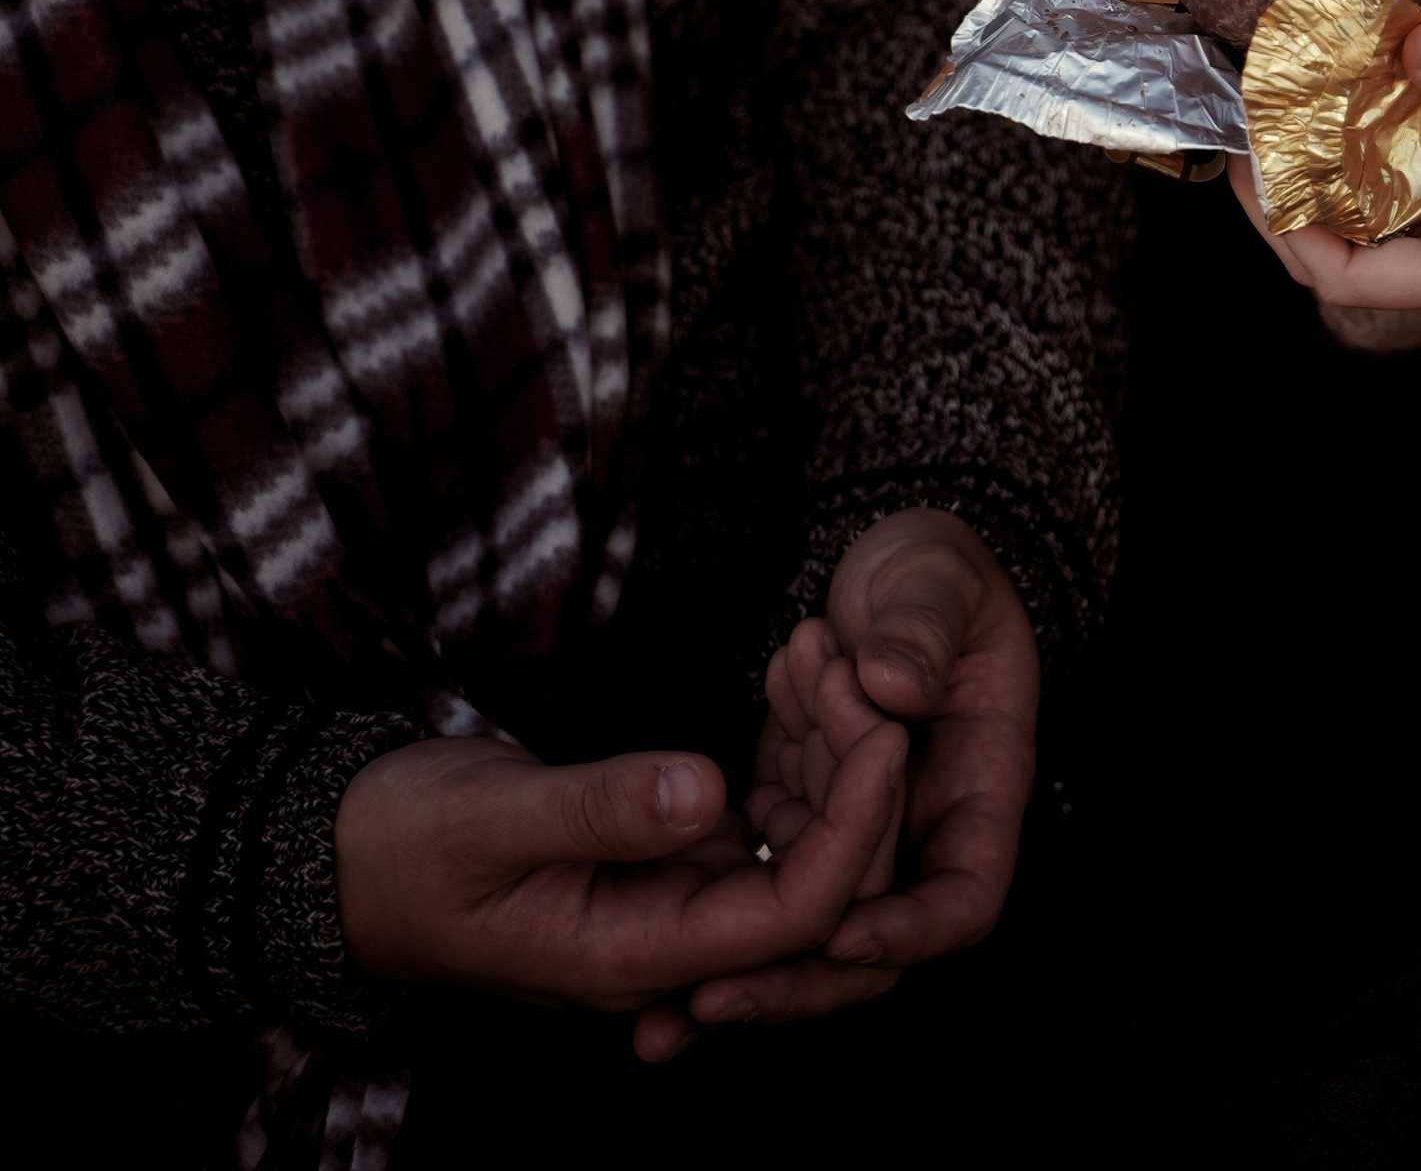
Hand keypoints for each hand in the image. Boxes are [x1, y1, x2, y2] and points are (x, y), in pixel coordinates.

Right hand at [336, 715, 906, 1062]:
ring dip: (826, 766)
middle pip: (811, 892)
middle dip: (857, 790)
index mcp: (630, 953)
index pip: (788, 914)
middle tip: (862, 672)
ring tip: (828, 657)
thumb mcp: (491, 815)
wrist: (344, 858)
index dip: (854, 831)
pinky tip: (794, 684)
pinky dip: (786, 760)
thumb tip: (707, 790)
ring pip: (791, 853)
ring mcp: (667, 907)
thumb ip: (598, 807)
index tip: (887, 731)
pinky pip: (754, 826)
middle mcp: (665, 945)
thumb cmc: (404, 842)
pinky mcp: (662, 866)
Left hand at [703, 508, 1038, 1040]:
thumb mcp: (938, 579)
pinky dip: (713, 897)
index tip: (841, 932)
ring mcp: (859, 828)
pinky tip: (646, 941)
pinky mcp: (802, 810)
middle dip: (795, 977)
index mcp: (984, 786)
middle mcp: (924, 829)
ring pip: (808, 921)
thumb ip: (922, 628)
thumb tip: (893, 686)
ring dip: (743, 963)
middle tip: (710, 1002)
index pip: (964, 895)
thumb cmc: (935, 565)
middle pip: (874, 938)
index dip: (909, 929)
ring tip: (664, 1015)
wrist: (895, 560)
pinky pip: (762, 869)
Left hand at [1229, 15, 1420, 319]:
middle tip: (1256, 116)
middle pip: (1344, 253)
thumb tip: (1412, 40)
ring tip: (1300, 99)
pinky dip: (1387, 154)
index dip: (1281, 223)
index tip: (1248, 159)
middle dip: (1288, 192)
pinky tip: (1381, 98)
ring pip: (1380, 224)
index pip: (1344, 277)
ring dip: (1333, 170)